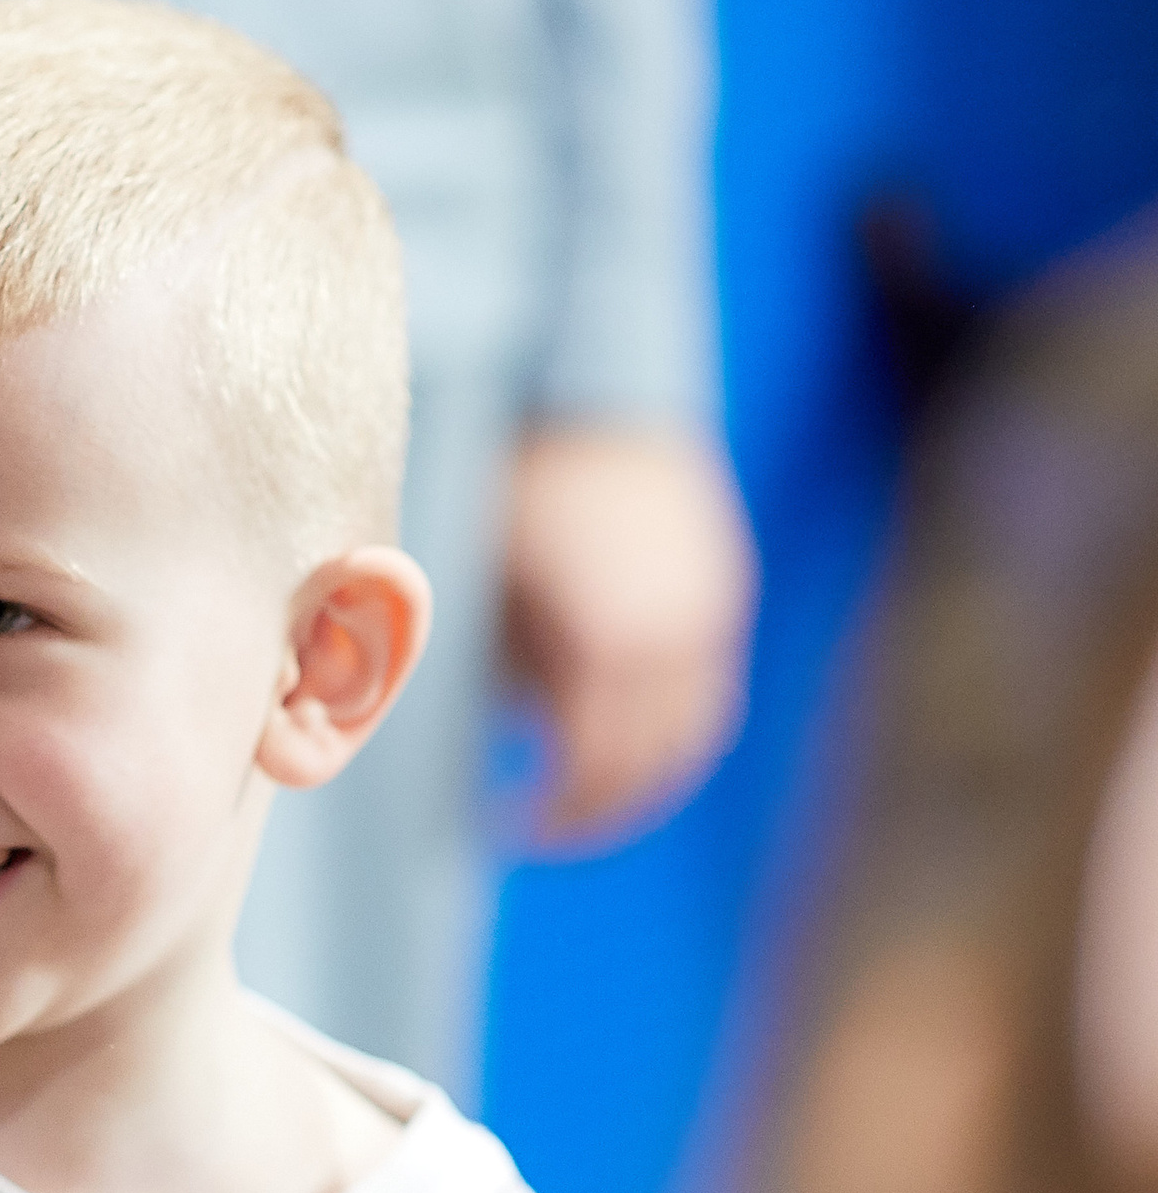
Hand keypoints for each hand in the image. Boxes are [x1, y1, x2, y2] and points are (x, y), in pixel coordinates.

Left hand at [498, 423, 754, 847]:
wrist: (583, 365)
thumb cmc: (504, 478)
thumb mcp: (476, 586)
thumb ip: (486, 674)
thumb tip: (468, 756)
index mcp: (612, 637)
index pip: (595, 765)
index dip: (553, 812)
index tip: (503, 827)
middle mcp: (678, 628)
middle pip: (651, 759)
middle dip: (594, 805)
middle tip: (533, 823)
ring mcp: (713, 603)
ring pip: (694, 728)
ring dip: (637, 769)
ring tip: (573, 786)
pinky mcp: (724, 579)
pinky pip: (708, 682)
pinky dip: (663, 719)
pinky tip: (603, 720)